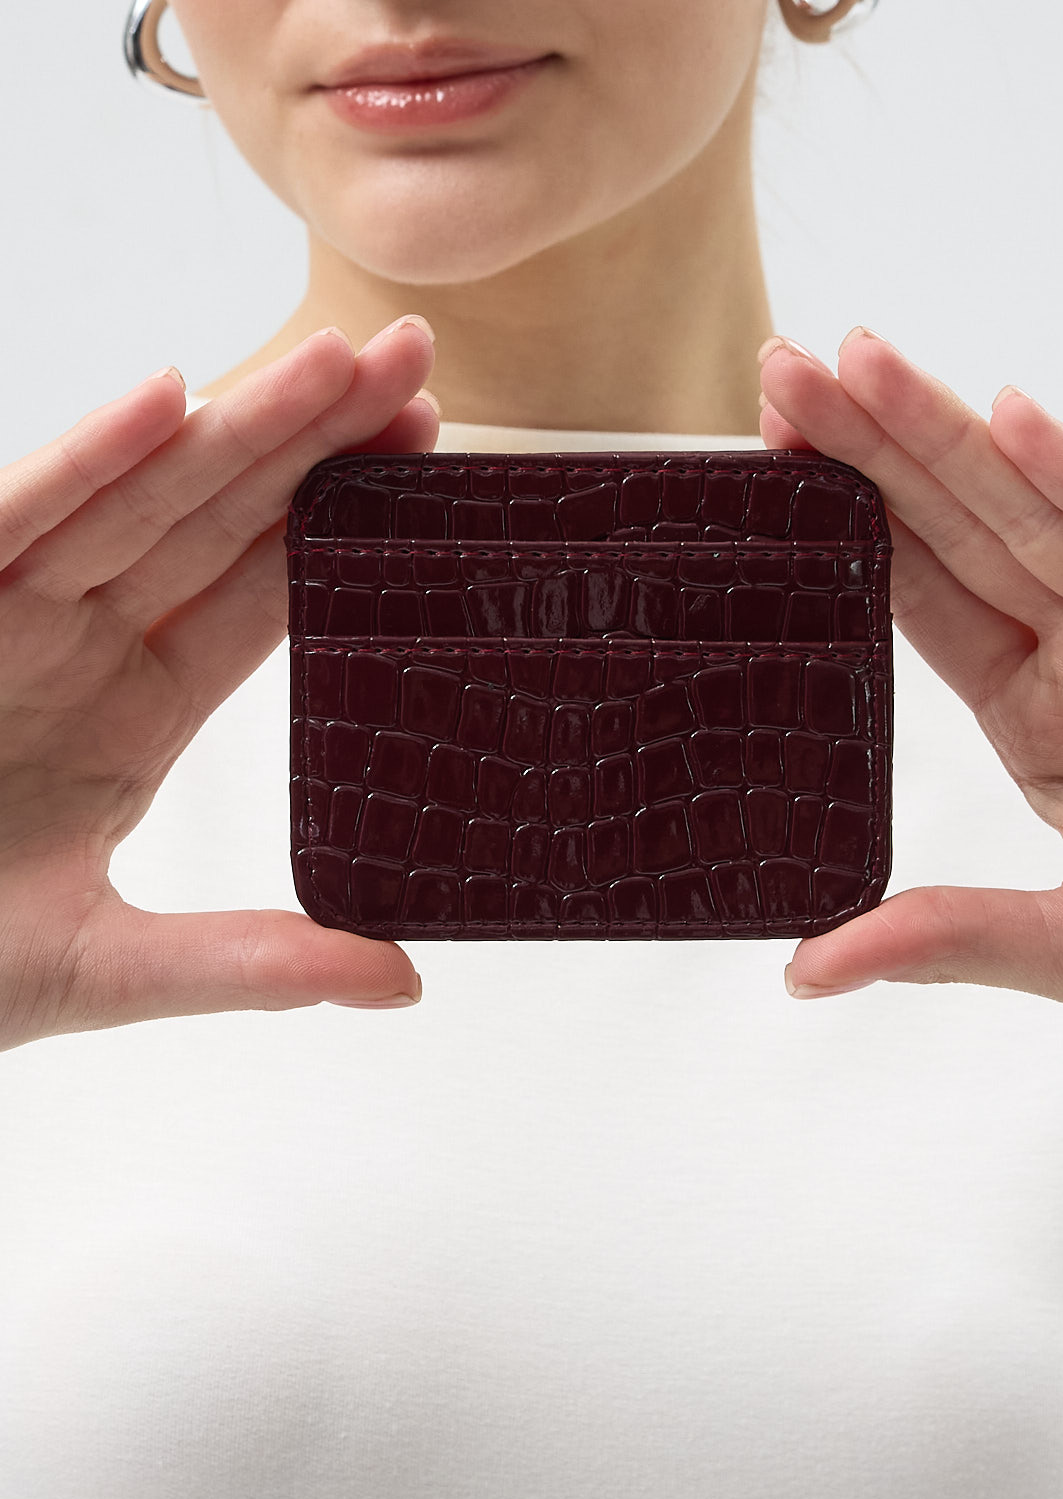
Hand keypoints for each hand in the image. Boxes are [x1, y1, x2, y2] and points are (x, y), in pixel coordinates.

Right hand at [0, 318, 439, 1053]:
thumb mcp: (113, 970)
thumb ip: (253, 964)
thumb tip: (403, 980)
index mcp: (139, 711)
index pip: (262, 595)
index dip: (346, 528)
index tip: (429, 458)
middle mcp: (85, 646)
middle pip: (223, 523)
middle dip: (315, 441)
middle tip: (412, 362)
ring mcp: (14, 619)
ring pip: (141, 500)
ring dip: (236, 428)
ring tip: (336, 362)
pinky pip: (19, 520)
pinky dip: (82, 462)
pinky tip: (167, 403)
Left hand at [757, 326, 1062, 1064]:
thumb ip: (945, 936)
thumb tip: (803, 968)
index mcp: (1042, 715)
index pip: (925, 598)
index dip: (850, 527)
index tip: (772, 460)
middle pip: (963, 533)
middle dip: (873, 448)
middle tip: (782, 369)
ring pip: (1038, 519)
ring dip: (949, 439)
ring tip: (858, 365)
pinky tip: (1015, 424)